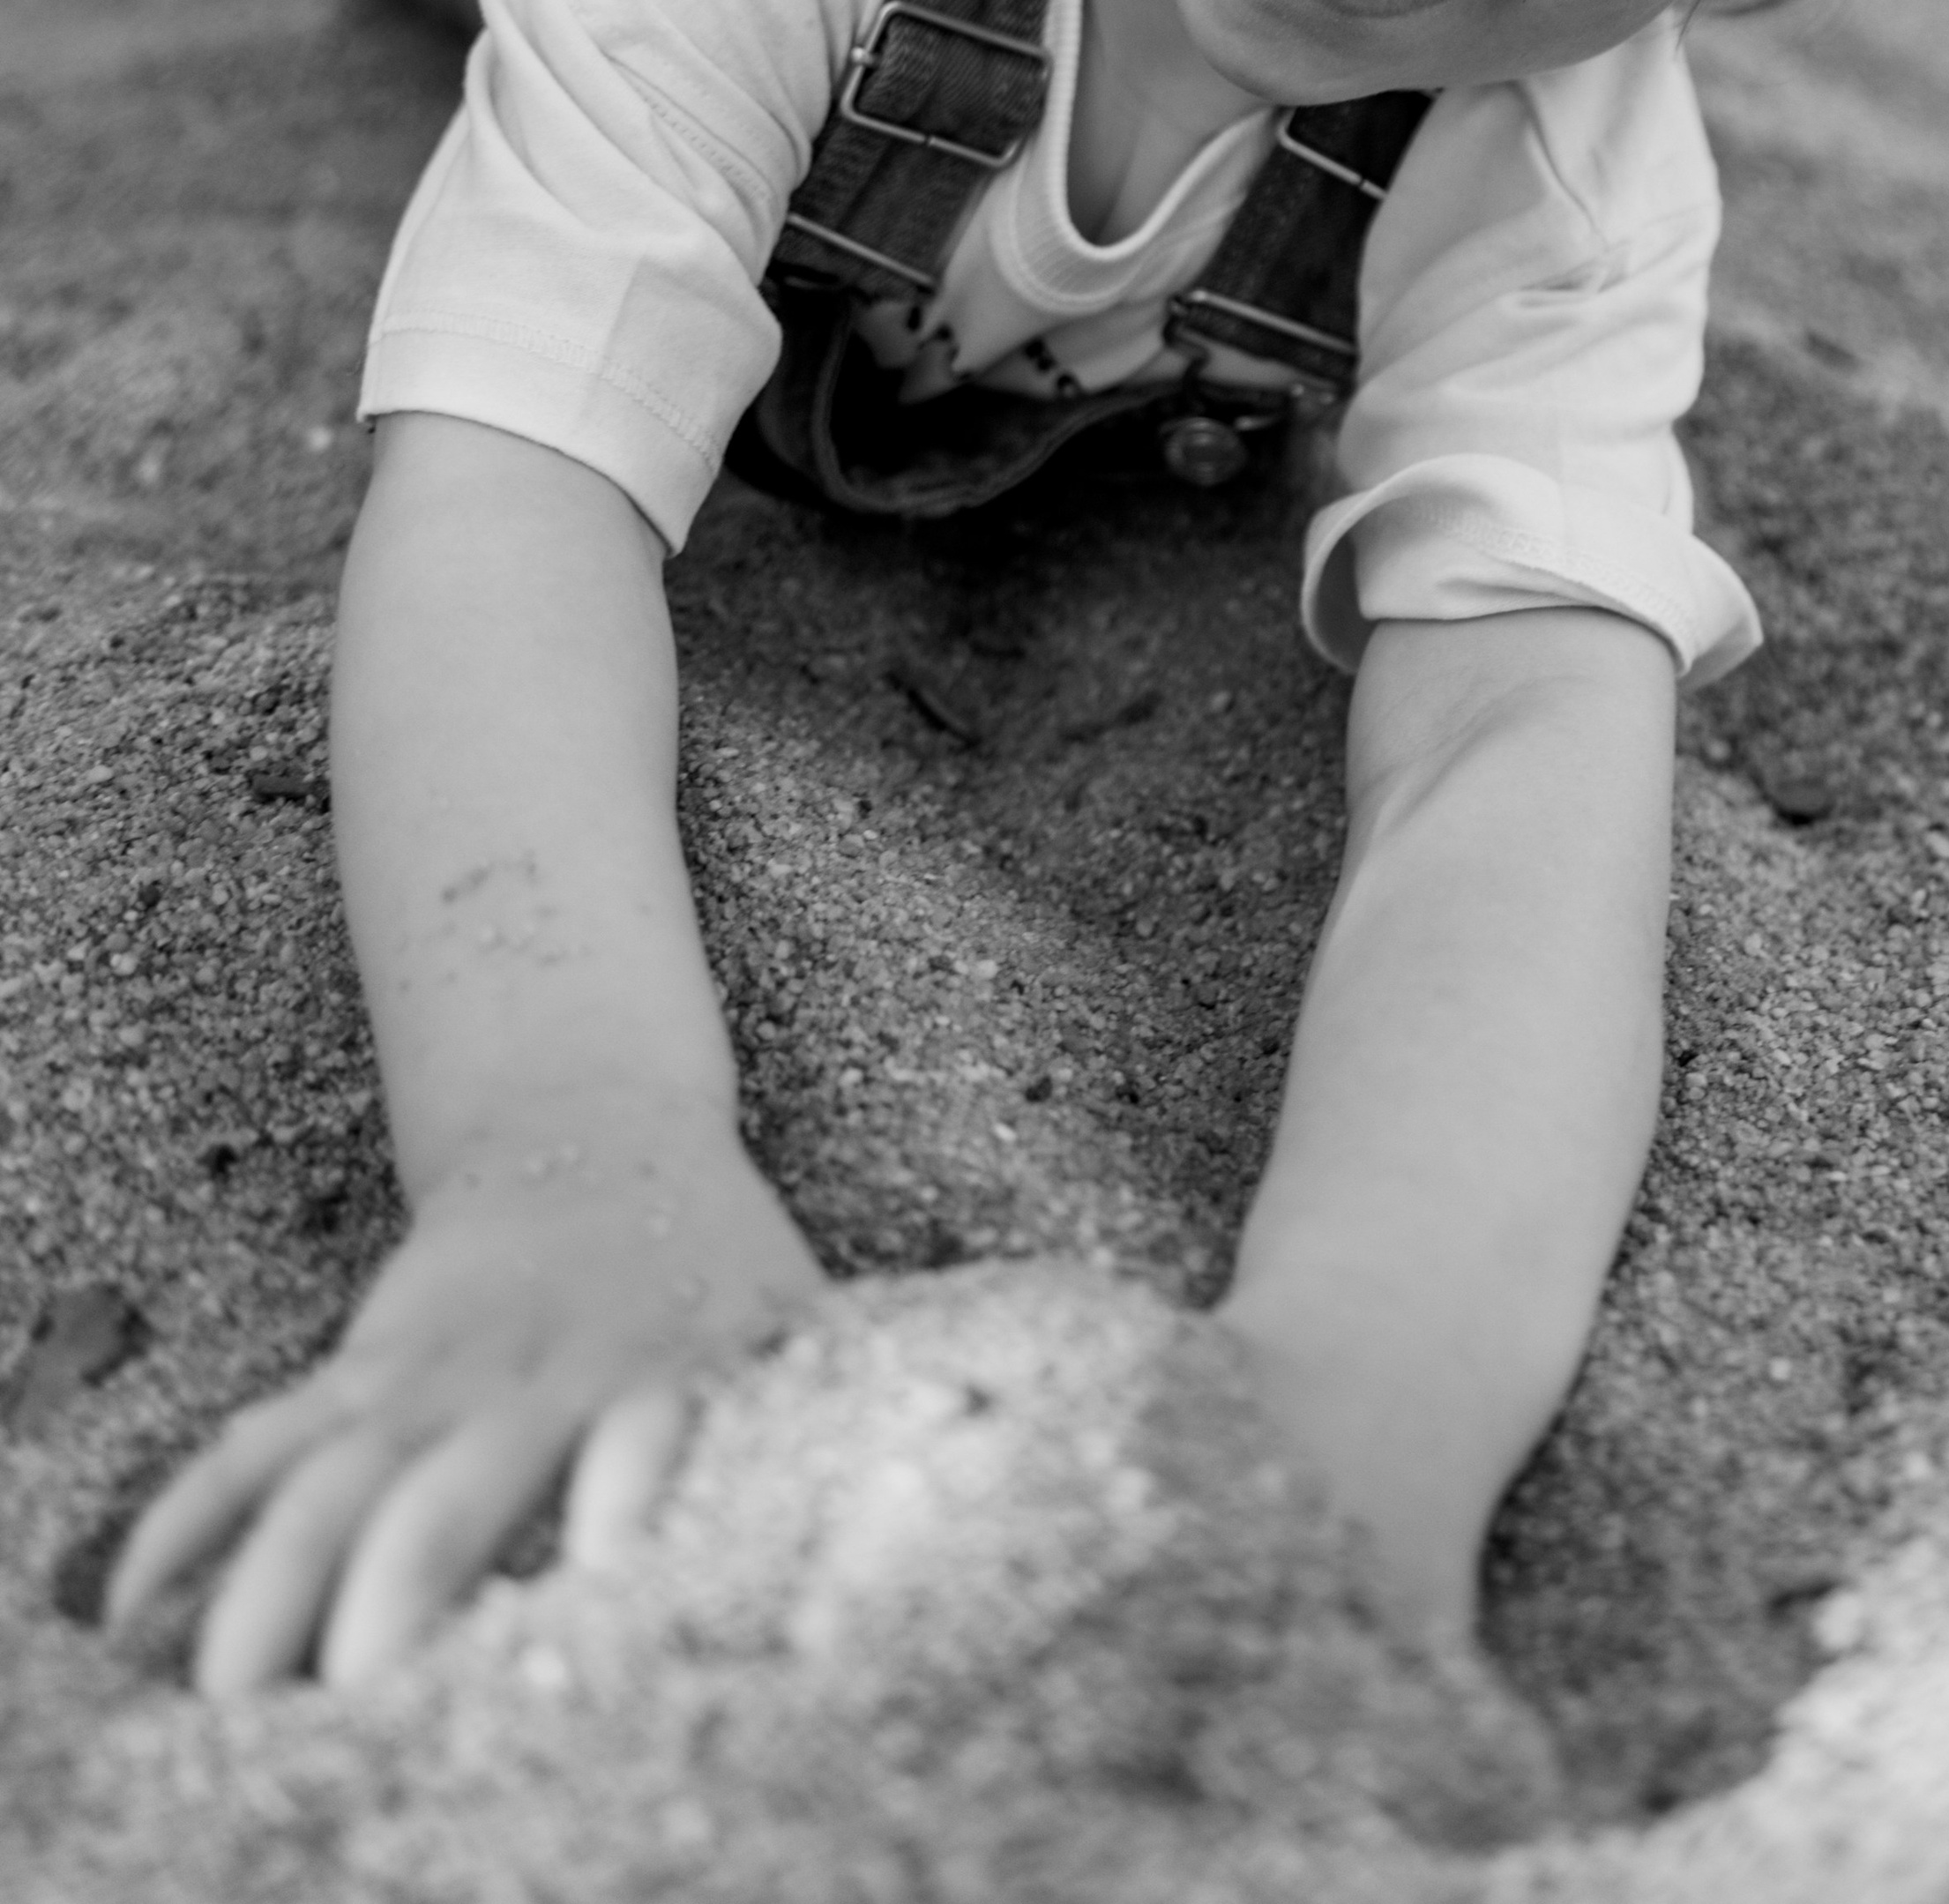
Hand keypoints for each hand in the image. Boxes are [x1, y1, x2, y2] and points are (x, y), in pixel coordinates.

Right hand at [105, 1106, 824, 1693]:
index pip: (641, 1441)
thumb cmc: (723, 1271)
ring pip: (329, 1481)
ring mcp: (428, 1375)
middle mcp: (528, 1378)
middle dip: (404, 1590)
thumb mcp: (798, 1330)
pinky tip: (134, 1607)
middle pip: (450, 1490)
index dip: (625, 1503)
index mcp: (653, 1369)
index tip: (603, 1581)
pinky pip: (260, 1446)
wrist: (598, 1126)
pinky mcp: (359, 1374)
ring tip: (231, 1698)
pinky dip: (192, 1519)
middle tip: (367, 1698)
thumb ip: (841, 1421)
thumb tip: (939, 1488)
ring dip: (272, 1582)